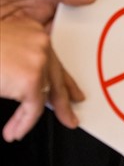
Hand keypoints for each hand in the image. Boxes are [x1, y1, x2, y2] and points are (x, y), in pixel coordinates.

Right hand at [1, 18, 81, 141]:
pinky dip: (24, 123)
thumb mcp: (1, 51)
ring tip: (18, 132)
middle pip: (56, 76)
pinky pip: (34, 107)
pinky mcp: (31, 78)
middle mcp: (40, 42)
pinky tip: (14, 132)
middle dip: (63, 100)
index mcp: (30, 33)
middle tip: (69, 118)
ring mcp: (37, 59)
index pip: (53, 60)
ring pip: (42, 94)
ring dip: (29, 118)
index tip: (73, 94)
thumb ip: (18, 64)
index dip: (64, 80)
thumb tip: (31, 89)